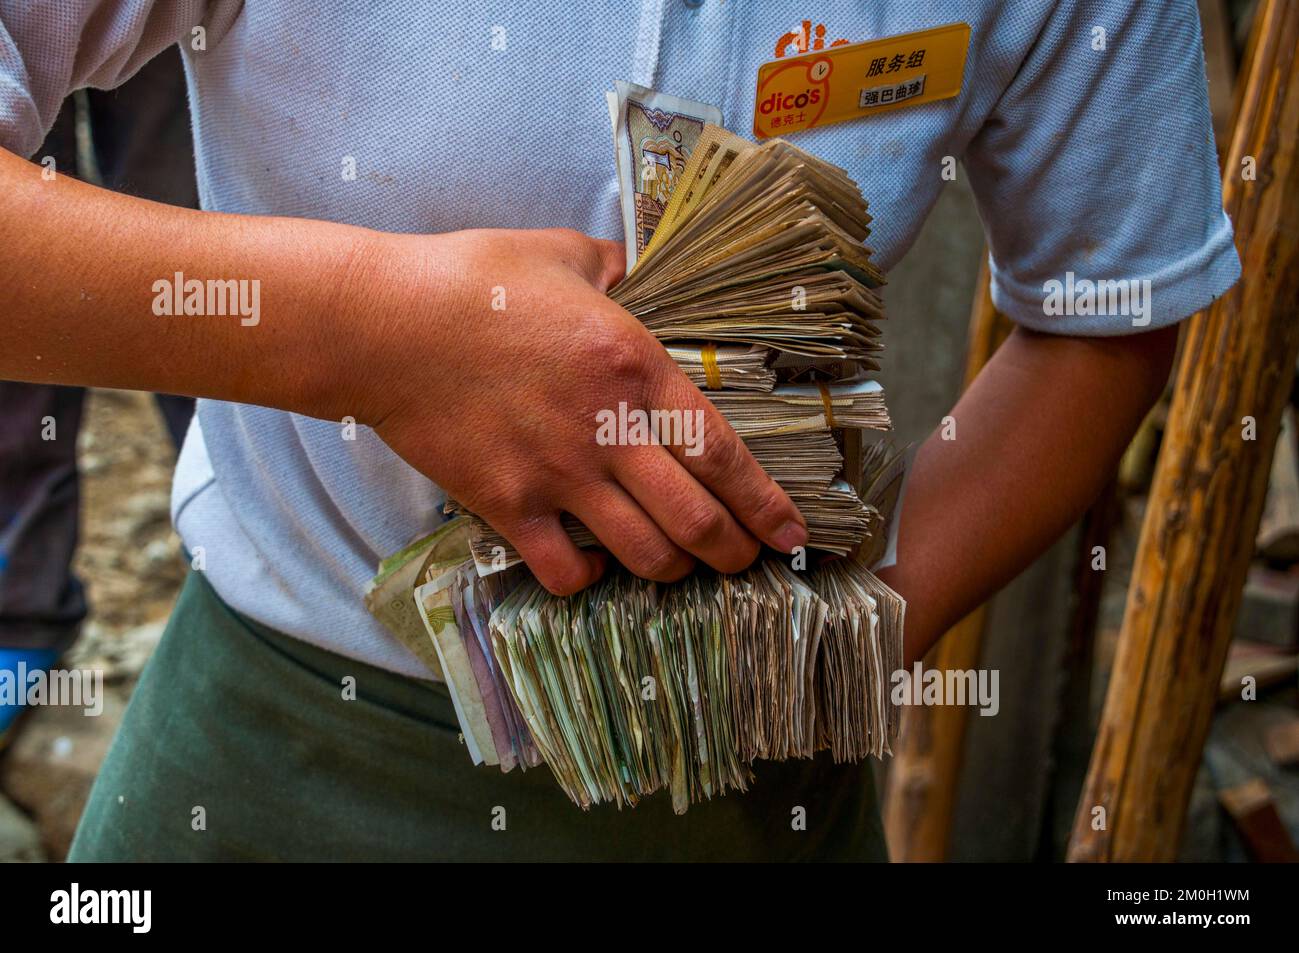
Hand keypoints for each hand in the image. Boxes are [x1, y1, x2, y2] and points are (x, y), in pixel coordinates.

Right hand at [347, 227, 808, 593]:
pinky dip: (589, 579)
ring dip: (671, 570)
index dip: (765, 503)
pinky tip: (591, 564)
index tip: (791, 533)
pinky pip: (565, 570)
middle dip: (731, 553)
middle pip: (696, 522)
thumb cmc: (474, 281)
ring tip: (675, 565)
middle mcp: (609, 432)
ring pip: (644, 555)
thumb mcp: (563, 255)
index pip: (722, 453)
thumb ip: (615, 268)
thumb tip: (634, 271)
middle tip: (740, 561)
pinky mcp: (507, 505)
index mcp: (636, 370)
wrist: (386, 324)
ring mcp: (558, 476)